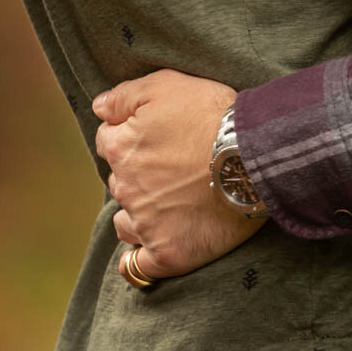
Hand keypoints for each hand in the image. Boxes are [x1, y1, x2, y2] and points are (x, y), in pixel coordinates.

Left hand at [93, 69, 262, 280]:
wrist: (252, 155)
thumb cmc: (211, 115)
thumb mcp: (167, 84)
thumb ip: (125, 95)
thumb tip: (99, 108)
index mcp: (121, 148)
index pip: (107, 140)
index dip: (129, 133)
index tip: (153, 134)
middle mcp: (126, 188)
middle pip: (118, 179)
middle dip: (135, 172)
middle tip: (169, 164)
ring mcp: (145, 224)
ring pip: (125, 220)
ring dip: (137, 212)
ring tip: (167, 203)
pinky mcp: (167, 253)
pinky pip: (137, 266)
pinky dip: (137, 259)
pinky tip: (146, 249)